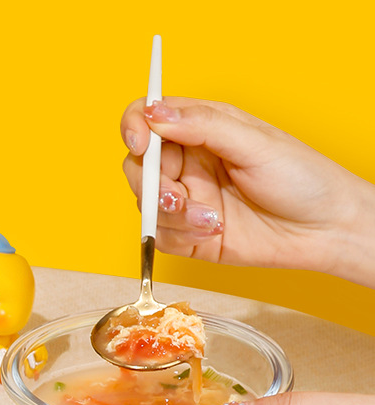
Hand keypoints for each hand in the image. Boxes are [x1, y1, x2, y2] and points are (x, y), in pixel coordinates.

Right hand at [120, 97, 374, 285]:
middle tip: (177, 196)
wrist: (322, 228)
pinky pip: (162, 237)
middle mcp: (189, 163)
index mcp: (201, 129)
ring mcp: (188, 200)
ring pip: (148, 206)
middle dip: (152, 184)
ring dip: (172, 215)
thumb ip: (202, 126)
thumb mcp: (252, 142)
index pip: (149, 117)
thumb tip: (155, 114)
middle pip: (138, 167)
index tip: (141, 143)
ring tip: (210, 219)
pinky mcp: (190, 235)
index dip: (136, 127)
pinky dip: (181, 236)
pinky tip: (213, 232)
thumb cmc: (299, 177)